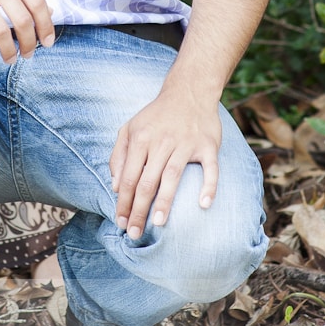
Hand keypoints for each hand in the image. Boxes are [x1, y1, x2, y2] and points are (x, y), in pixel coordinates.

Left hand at [110, 76, 221, 239]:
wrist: (188, 92)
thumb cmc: (155, 116)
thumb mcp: (129, 128)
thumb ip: (118, 155)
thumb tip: (114, 186)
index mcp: (139, 139)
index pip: (127, 177)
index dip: (122, 202)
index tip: (120, 223)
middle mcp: (161, 142)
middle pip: (146, 181)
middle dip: (138, 210)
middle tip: (134, 233)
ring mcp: (185, 143)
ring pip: (172, 176)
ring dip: (165, 202)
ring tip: (158, 224)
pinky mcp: (207, 145)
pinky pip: (210, 169)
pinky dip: (208, 186)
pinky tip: (203, 204)